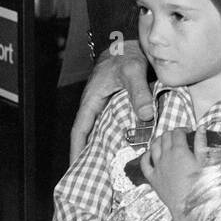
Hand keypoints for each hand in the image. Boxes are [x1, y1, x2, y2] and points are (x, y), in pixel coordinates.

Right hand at [68, 40, 151, 162]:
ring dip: (105, 147)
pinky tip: (129, 148)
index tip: (75, 169)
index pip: (79, 130)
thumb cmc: (125, 54)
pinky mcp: (118, 104)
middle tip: (95, 178)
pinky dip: (119, 136)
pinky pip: (115, 124)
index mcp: (92, 100)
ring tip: (112, 169)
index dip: (77, 150)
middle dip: (90, 156)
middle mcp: (97, 105)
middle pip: (90, 136)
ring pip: (103, 131)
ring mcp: (107, 105)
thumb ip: (138, 92)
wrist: (130, 42)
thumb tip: (145, 116)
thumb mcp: (132, 71)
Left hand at [141, 127, 206, 220]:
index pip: (177, 132)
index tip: (188, 133)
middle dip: (171, 133)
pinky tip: (150, 154)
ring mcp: (157, 167)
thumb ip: (201, 143)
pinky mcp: (152, 178)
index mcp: (180, 151)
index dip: (182, 130)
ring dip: (159, 140)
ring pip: (153, 146)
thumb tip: (200, 128)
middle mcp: (166, 156)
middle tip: (178, 137)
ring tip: (165, 142)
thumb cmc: (199, 184)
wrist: (188, 206)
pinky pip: (144, 163)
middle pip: (165, 137)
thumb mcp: (204, 162)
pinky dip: (146, 155)